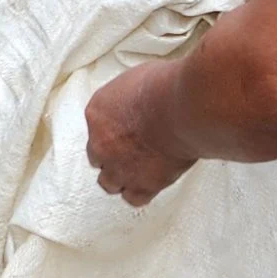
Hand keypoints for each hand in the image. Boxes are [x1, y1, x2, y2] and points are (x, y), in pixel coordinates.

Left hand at [83, 60, 193, 207]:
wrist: (181, 109)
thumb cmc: (166, 87)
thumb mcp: (138, 79)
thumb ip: (131, 97)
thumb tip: (140, 98)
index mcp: (97, 113)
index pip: (95, 129)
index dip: (112, 132)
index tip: (125, 131)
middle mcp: (101, 143)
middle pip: (98, 157)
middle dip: (112, 156)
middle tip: (130, 151)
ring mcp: (118, 167)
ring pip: (108, 182)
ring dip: (121, 178)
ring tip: (137, 172)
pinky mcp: (141, 184)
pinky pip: (133, 198)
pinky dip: (141, 192)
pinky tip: (150, 184)